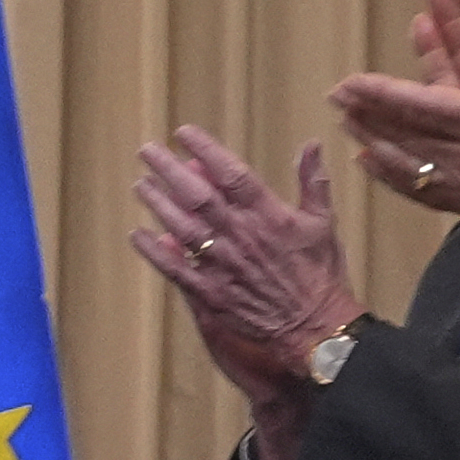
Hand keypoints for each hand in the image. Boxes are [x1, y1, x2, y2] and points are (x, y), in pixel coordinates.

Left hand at [129, 129, 356, 441]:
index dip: (206, 150)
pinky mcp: (211, 292)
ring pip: (183, 228)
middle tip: (147, 151)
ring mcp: (223, 264)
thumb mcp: (323, 222)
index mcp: (268, 214)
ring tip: (139, 185)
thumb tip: (311, 144)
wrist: (315, 325)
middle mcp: (241, 235)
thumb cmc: (320, 274)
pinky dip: (154, 252)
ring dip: (158, 205)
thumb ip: (312, 181)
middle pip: (198, 196)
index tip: (183, 134)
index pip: (231, 174)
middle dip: (170, 171)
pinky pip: (176, 269)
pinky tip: (136, 235)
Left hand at [333, 0, 459, 238]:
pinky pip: (422, 192)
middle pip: (409, 134)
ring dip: (374, 139)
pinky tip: (367, 162)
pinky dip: (392, 176)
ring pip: (409, 162)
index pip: (430, 106)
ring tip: (344, 121)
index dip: (388, 93)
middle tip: (335, 94)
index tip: (353, 82)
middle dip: (370, 112)